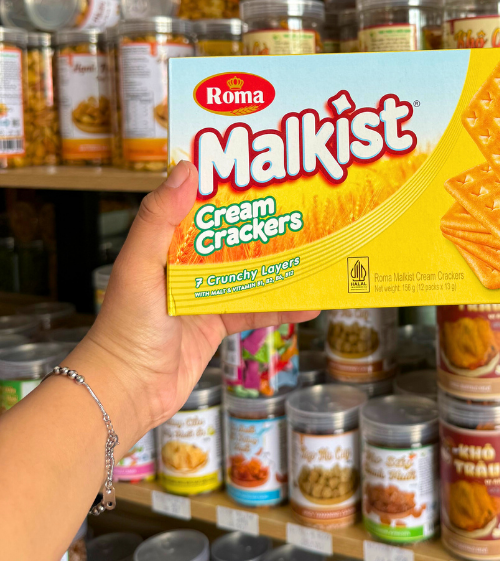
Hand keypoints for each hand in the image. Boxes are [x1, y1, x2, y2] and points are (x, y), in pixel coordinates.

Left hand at [66, 161, 316, 448]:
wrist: (127, 391)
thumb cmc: (126, 328)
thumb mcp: (139, 266)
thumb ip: (158, 219)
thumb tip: (186, 169)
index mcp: (166, 245)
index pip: (200, 206)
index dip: (227, 187)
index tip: (258, 169)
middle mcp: (187, 266)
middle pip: (233, 237)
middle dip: (263, 224)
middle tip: (299, 207)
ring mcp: (205, 295)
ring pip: (250, 273)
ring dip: (279, 266)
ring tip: (313, 251)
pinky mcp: (218, 325)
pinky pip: (257, 310)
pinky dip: (283, 308)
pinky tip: (308, 304)